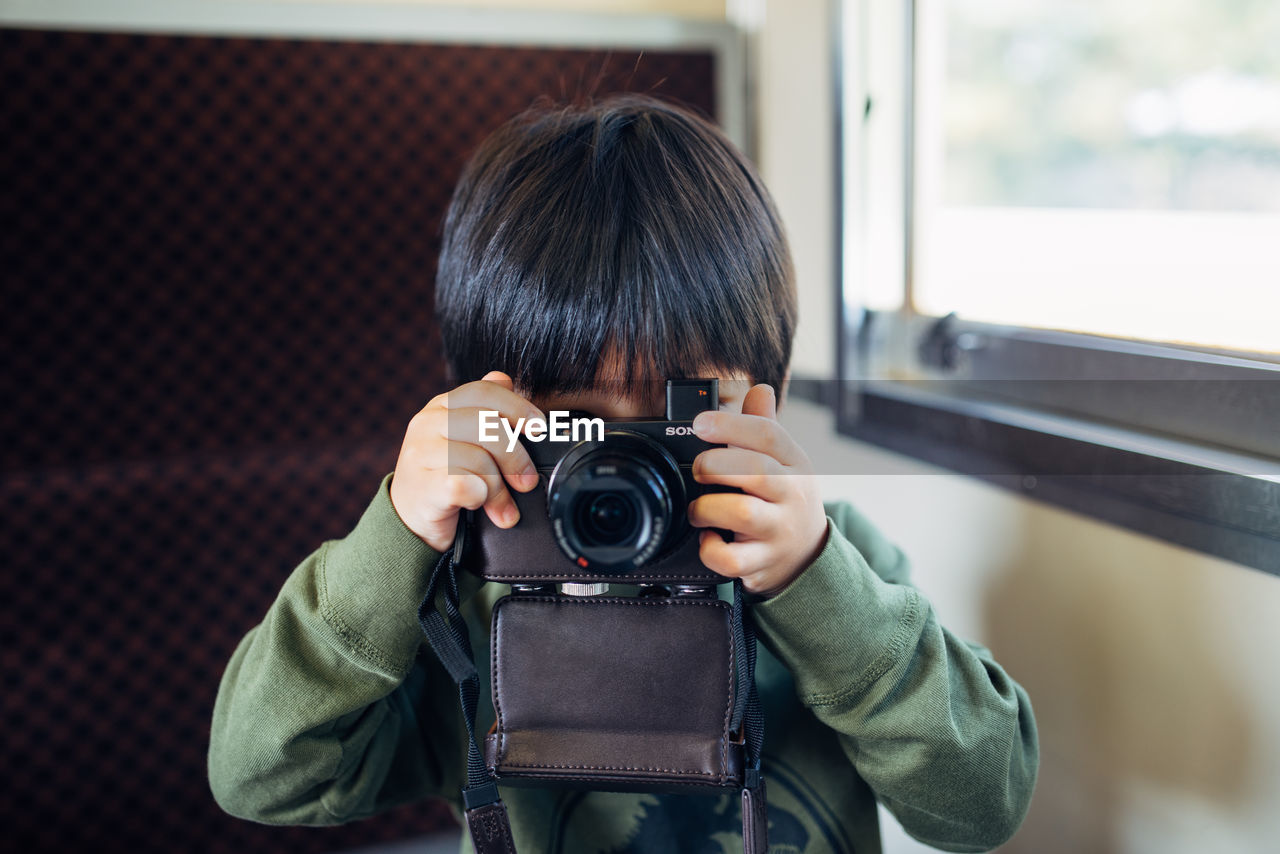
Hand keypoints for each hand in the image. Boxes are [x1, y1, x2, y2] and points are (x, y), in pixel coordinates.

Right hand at [390, 371, 542, 552]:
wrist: (407, 519)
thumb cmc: (441, 477)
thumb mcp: (460, 438)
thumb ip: (481, 409)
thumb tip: (504, 378)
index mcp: (440, 407)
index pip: (484, 392)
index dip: (518, 407)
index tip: (539, 429)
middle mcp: (427, 423)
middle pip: (487, 426)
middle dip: (516, 457)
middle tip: (527, 482)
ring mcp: (421, 453)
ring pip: (480, 460)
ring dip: (499, 489)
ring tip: (502, 507)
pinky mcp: (423, 485)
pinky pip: (467, 485)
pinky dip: (480, 498)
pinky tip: (477, 505)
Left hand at [687, 384, 828, 597]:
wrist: (807, 556)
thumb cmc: (785, 501)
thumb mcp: (784, 463)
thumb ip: (765, 427)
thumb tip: (760, 389)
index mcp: (795, 463)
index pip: (768, 434)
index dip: (731, 424)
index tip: (700, 423)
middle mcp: (792, 495)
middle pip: (755, 470)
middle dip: (715, 466)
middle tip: (698, 470)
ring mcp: (779, 531)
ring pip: (742, 513)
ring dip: (707, 507)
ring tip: (699, 508)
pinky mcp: (764, 563)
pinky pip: (731, 559)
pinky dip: (710, 549)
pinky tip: (708, 538)